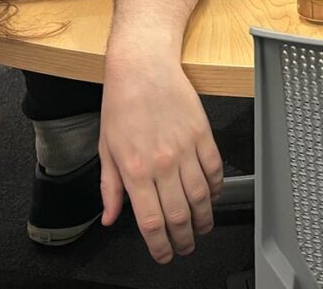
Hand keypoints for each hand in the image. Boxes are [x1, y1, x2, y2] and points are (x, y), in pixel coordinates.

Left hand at [99, 47, 225, 261]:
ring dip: (204, 218)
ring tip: (202, 228)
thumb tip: (111, 218)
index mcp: (135, 170)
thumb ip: (110, 187)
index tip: (164, 255)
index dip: (160, 246)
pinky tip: (213, 196)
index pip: (151, 222)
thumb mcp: (106, 148)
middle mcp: (162, 163)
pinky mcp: (202, 134)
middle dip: (184, 239)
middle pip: (179, 215)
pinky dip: (217, 187)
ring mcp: (185, 149)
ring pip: (201, 196)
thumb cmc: (121, 102)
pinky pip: (215, 169)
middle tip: (185, 247)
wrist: (143, 66)